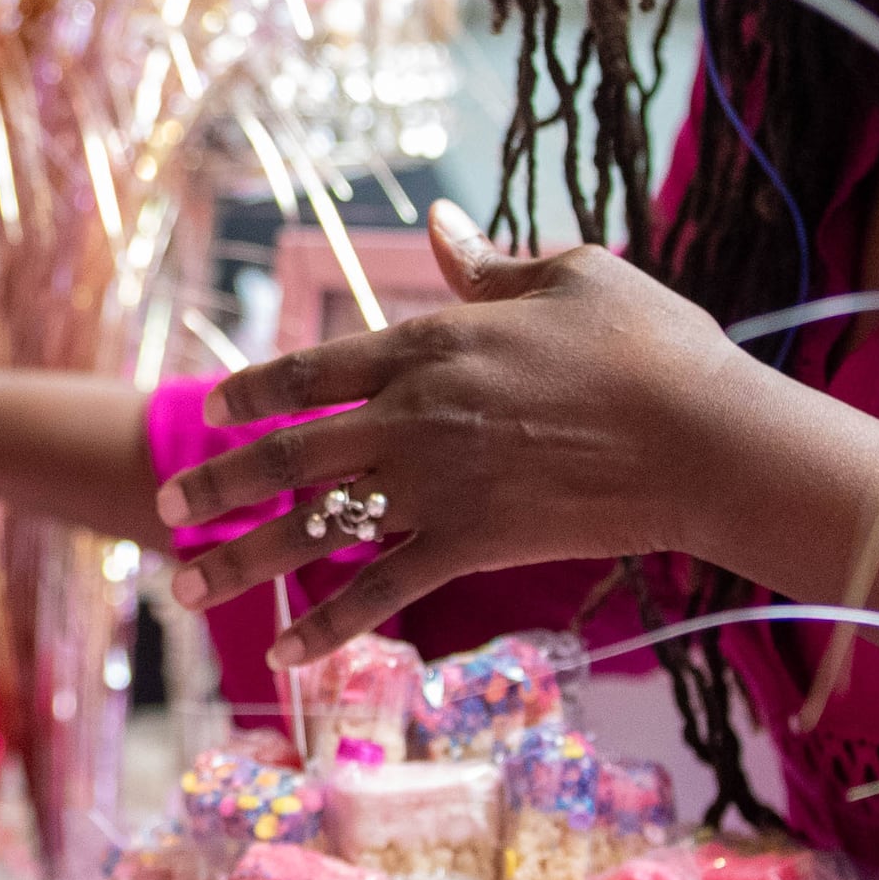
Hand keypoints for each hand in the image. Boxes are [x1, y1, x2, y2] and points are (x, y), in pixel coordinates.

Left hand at [154, 204, 761, 667]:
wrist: (708, 440)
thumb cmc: (654, 347)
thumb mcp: (571, 275)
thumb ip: (491, 259)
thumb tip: (440, 223)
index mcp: (429, 344)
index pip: (311, 371)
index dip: (254, 393)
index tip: (211, 411)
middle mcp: (412, 417)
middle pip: (288, 455)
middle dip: (220, 483)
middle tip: (169, 506)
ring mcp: (436, 487)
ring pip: (313, 529)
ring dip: (241, 561)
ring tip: (182, 586)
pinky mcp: (471, 546)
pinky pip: (381, 592)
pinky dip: (327, 625)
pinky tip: (282, 656)